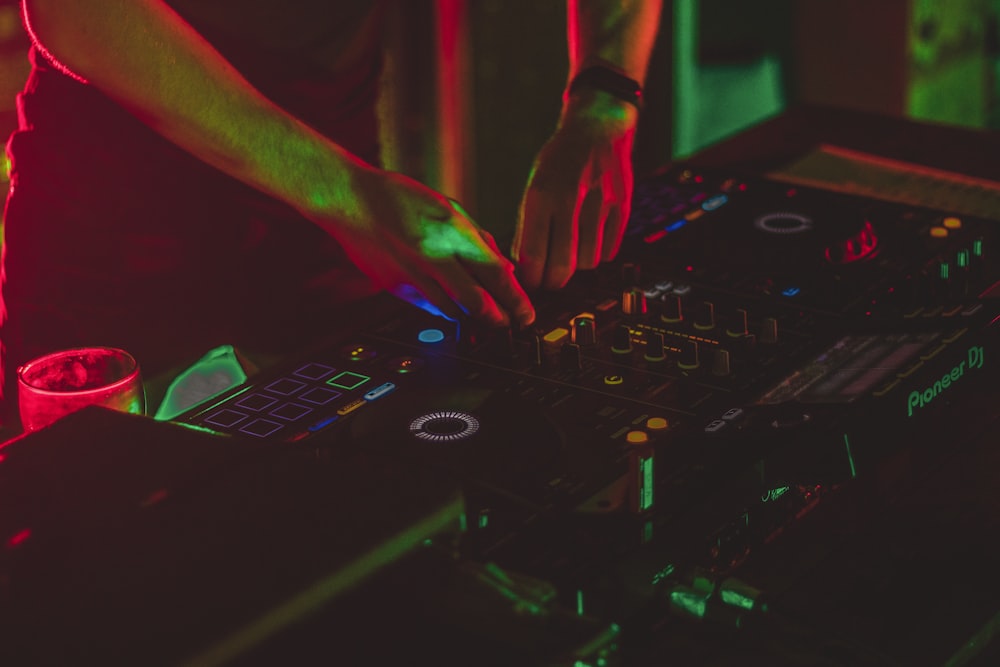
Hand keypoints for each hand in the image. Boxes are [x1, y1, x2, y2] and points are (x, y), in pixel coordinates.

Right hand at [321, 166, 534, 327]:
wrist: (349, 200)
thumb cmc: (399, 197)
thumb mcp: (448, 207)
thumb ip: (478, 238)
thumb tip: (505, 268)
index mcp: (452, 230)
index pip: (495, 272)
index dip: (515, 298)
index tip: (525, 313)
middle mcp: (433, 255)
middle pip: (477, 301)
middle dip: (498, 319)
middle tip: (510, 325)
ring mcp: (412, 274)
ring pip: (453, 311)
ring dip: (473, 319)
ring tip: (487, 319)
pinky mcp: (396, 287)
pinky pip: (430, 308)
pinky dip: (448, 312)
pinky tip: (456, 309)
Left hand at [512, 90, 638, 289]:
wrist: (599, 127)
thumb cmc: (559, 160)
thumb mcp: (534, 185)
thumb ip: (528, 225)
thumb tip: (523, 267)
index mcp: (541, 194)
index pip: (533, 254)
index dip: (530, 278)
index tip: (529, 283)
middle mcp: (570, 199)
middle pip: (562, 266)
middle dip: (553, 282)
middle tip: (549, 281)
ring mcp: (600, 203)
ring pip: (587, 262)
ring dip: (577, 267)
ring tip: (570, 255)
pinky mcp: (622, 207)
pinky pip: (610, 251)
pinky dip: (598, 254)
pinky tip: (590, 242)